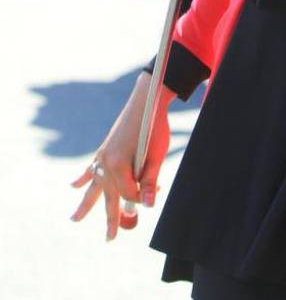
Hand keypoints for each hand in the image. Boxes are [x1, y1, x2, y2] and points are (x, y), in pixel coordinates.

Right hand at [70, 72, 170, 239]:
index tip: (155, 190)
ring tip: (75, 219)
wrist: (146, 101)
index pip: (129, 195)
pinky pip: (90, 168)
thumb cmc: (155, 128)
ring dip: (85, 203)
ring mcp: (101, 157)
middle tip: (110, 239)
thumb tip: (148, 206)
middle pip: (107, 197)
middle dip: (111, 218)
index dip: (143, 197)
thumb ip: (149, 181)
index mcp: (119, 166)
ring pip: (93, 186)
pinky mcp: (102, 150)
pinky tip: (73, 185)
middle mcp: (105, 164)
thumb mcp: (156, 155)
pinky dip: (82, 177)